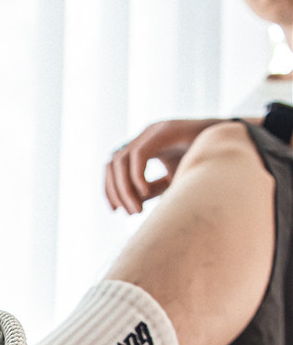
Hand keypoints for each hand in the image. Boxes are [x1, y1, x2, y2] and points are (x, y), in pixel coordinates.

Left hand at [105, 118, 222, 213]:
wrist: (233, 143)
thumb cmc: (203, 163)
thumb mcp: (171, 181)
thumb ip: (149, 190)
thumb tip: (130, 206)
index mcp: (143, 147)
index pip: (114, 167)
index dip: (110, 189)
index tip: (115, 210)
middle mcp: (144, 137)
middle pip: (113, 164)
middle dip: (117, 192)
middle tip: (131, 213)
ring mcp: (152, 132)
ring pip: (121, 161)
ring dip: (125, 189)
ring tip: (137, 210)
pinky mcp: (163, 131)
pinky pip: (138, 155)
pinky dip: (137, 177)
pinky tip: (145, 193)